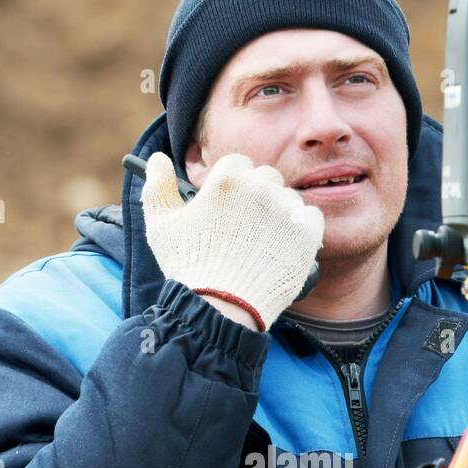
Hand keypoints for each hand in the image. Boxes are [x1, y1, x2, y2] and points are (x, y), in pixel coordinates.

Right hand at [141, 152, 324, 330]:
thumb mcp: (161, 226)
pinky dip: (301, 228)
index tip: (228, 206)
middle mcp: (260, 189)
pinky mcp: (306, 235)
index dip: (231, 185)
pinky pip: (311, 217)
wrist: (223, 308)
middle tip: (245, 227)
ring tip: (262, 243)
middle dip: (257, 195)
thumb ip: (157, 187)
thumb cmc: (190, 268)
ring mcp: (286, 211)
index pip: (237, 164)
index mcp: (227, 181)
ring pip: (288, 198)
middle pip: (266, 176)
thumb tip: (157, 158)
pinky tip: (285, 245)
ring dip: (279, 212)